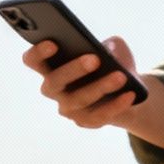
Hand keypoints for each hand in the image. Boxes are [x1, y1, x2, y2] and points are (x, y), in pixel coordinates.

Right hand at [22, 36, 145, 130]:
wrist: (127, 88)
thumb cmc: (112, 61)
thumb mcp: (114, 47)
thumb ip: (110, 45)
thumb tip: (108, 52)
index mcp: (51, 66)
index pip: (33, 60)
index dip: (38, 52)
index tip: (53, 42)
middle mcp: (54, 90)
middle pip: (53, 82)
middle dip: (73, 70)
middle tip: (94, 59)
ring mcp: (68, 109)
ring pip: (78, 100)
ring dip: (100, 87)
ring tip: (121, 76)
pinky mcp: (86, 122)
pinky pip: (98, 116)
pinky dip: (115, 105)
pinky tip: (130, 94)